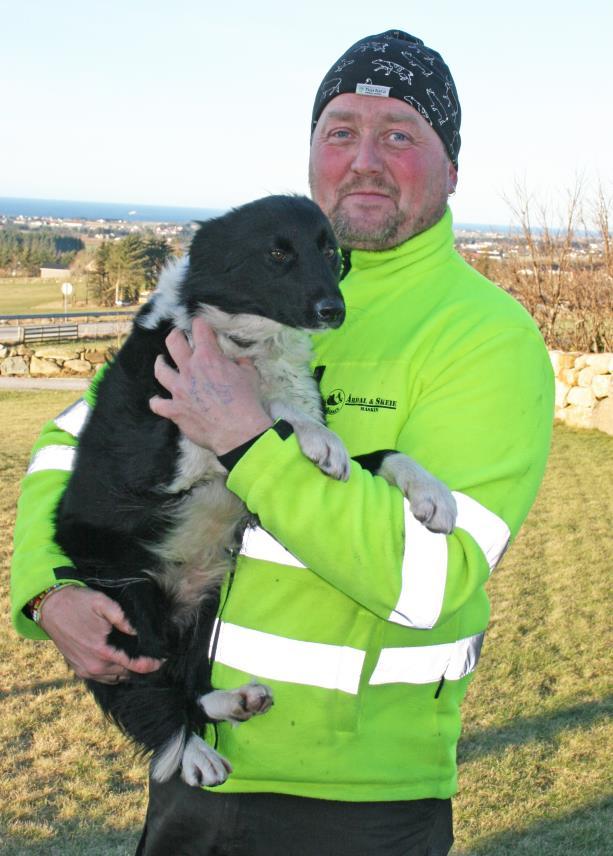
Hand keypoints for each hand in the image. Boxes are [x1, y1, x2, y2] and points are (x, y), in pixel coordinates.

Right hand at [38, 586, 163, 683]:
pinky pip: (102, 678)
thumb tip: (138, 632)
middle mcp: (94, 666)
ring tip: (137, 661)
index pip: (134, 666)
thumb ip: (122, 619)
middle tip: (150, 658)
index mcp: (103, 651)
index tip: (162, 661)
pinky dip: (113, 674)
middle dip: (140, 668)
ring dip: (126, 672)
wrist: (50, 607)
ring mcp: (85, 670)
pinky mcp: (78, 669)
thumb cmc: (78, 603)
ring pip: (114, 678)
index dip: (151, 665)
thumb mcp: (103, 603)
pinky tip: (119, 663)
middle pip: (126, 674)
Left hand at [149, 317, 272, 453]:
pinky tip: (157, 400)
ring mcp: (180, 390)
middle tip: (178, 336)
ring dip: (160, 363)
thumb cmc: (247, 402)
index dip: (200, 324)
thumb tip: (240, 360)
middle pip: (173, 342)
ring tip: (161, 361)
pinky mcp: (175, 410)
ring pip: (160, 370)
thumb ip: (242, 364)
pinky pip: (157, 404)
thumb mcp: (250, 376)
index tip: (200, 325)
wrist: (239, 430)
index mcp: (209, 357)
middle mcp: (190, 369)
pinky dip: (157, 401)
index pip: (200, 329)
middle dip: (175, 336)